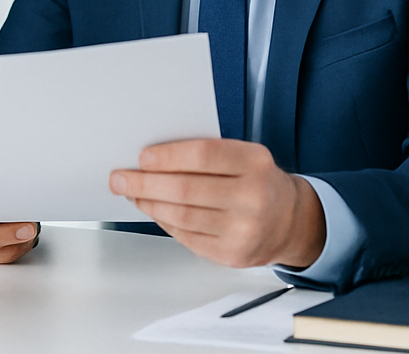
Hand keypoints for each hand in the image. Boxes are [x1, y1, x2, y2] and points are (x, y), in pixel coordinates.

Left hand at [108, 139, 324, 269]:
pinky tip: (153, 211)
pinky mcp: (231, 255)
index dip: (168, 156)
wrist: (288, 221)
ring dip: (148, 204)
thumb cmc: (257, 182)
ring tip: (131, 193)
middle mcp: (252, 197)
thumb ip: (207, 155)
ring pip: (181, 216)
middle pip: (186, 190)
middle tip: (120, 178)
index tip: (142, 157)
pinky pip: (186, 237)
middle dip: (145, 183)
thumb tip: (152, 158)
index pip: (204, 156)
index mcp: (255, 163)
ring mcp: (243, 230)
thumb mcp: (245, 157)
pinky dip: (163, 222)